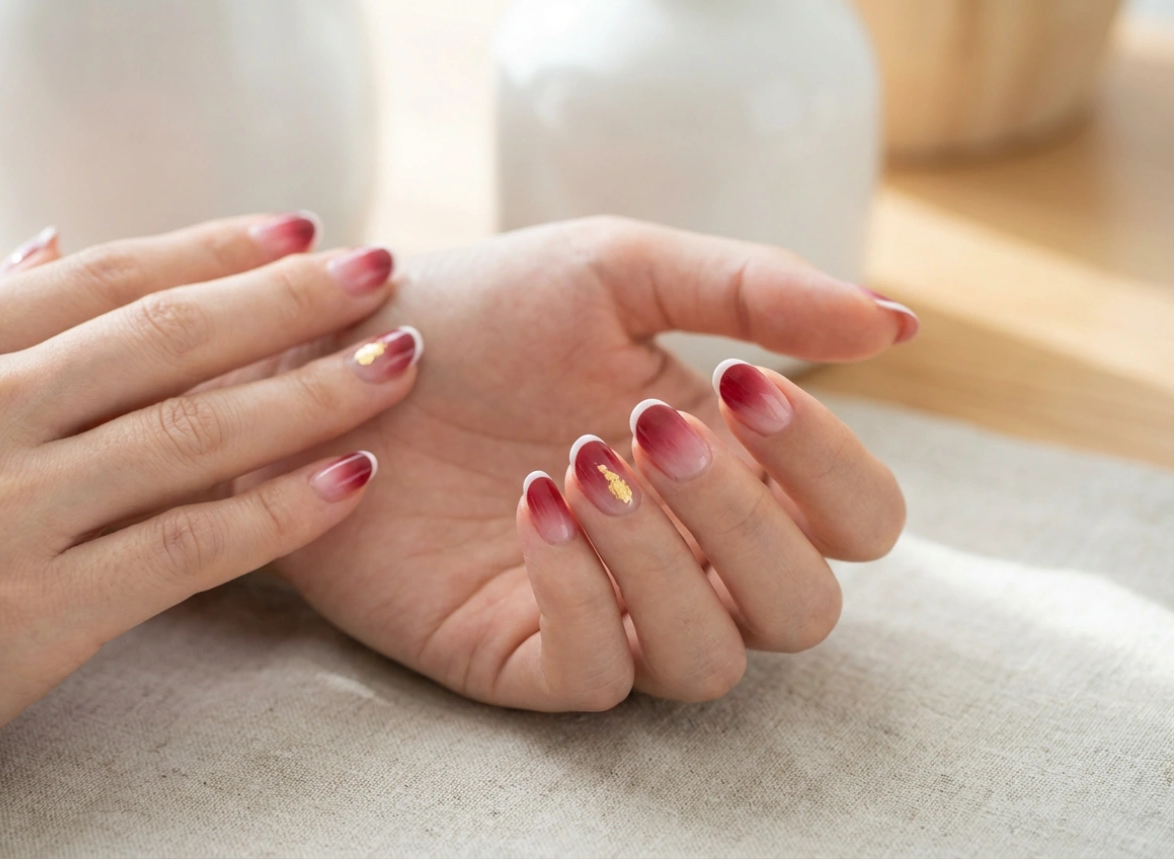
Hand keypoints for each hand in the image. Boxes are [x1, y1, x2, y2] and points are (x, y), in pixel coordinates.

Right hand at [0, 214, 418, 790]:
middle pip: (168, 337)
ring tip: (396, 361)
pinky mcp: (30, 616)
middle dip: (290, 301)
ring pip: (195, 432)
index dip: (216, 248)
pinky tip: (352, 480)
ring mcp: (2, 515)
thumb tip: (52, 245)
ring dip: (312, 392)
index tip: (302, 230)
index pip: (106, 279)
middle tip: (383, 270)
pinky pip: (187, 547)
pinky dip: (279, 511)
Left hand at [259, 218, 913, 710]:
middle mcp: (687, 553)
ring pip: (710, 658)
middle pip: (805, 608)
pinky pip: (598, 675)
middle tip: (650, 427)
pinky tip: (533, 506)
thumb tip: (898, 324)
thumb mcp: (618, 270)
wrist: (338, 357)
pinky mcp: (521, 654)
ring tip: (580, 464)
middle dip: (744, 519)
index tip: (749, 382)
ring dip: (663, 560)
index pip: (858, 520)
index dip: (831, 467)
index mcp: (732, 466)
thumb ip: (757, 289)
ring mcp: (610, 613)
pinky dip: (583, 596)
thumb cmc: (482, 312)